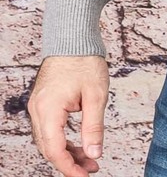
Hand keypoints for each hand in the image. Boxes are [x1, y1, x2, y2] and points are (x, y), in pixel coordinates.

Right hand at [27, 55, 109, 176]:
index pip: (54, 150)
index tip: (85, 176)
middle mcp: (37, 110)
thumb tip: (94, 155)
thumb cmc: (85, 60)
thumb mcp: (96, 95)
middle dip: (69, 162)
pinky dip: (62, 139)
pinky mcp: (42, 101)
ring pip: (47, 140)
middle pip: (48, 148)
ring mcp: (37, 105)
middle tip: (91, 168)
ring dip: (66, 152)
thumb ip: (94, 128)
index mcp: (48, 109)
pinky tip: (78, 143)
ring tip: (89, 159)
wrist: (73, 36)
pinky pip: (48, 129)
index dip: (69, 168)